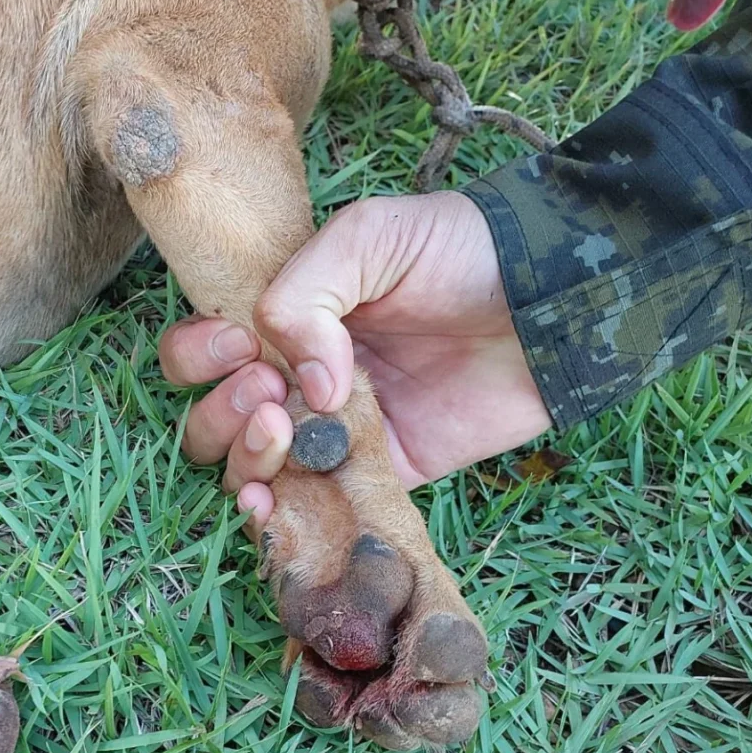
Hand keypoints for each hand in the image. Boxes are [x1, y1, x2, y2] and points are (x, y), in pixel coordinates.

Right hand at [157, 191, 552, 531]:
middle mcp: (300, 379)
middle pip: (216, 419)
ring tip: (282, 428)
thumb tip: (305, 387)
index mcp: (288, 319)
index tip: (240, 346)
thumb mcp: (371, 236)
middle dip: (220, 411)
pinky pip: (318, 506)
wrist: (551, 301)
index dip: (200, 356)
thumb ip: (307, 292)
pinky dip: (279, 516)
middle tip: (269, 389)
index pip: (205, 349)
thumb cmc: (460, 251)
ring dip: (244, 459)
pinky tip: (269, 505)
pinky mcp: (381, 474)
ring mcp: (337, 432)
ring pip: (253, 469)